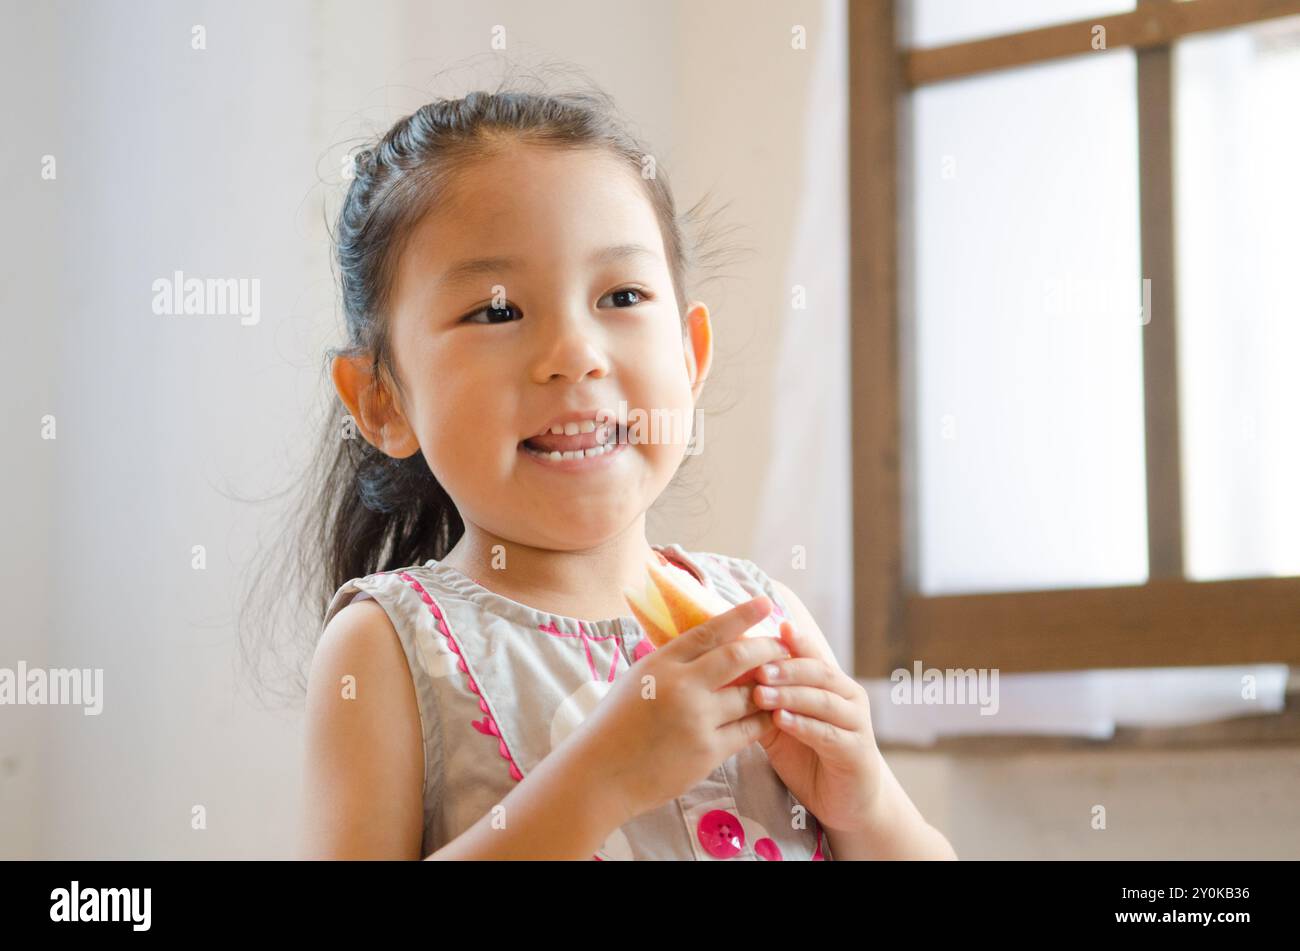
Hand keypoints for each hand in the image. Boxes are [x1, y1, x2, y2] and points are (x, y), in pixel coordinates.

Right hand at [571, 596, 791, 824]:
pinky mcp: (708, 752)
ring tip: (782, 680)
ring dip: (769, 687)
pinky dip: (763, 719)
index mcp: (661, 663)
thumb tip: (708, 642)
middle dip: (768, 648)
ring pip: (749, 695)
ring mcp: (697, 720)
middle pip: (739, 658)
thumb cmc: (616, 724)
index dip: (741, 615)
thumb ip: (673, 663)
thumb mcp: (638, 679)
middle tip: (784, 644)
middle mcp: (682, 687)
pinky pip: (749, 730)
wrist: (600, 774)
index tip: (765, 603)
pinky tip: (772, 714)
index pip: (710, 631)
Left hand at [750, 617, 885, 833]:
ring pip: (823, 700)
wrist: (845, 799)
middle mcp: (848, 696)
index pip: (810, 654)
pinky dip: (803, 725)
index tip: (763, 631)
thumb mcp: (780, 722)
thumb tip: (725, 672)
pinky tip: (780, 721)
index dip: (790, 641)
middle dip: (786, 668)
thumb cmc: (808, 755)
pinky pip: (827, 733)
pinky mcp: (856, 751)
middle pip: (818, 672)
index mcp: (831, 682)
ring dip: (791, 695)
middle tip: (756, 668)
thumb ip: (763, 697)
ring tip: (761, 693)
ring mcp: (856, 722)